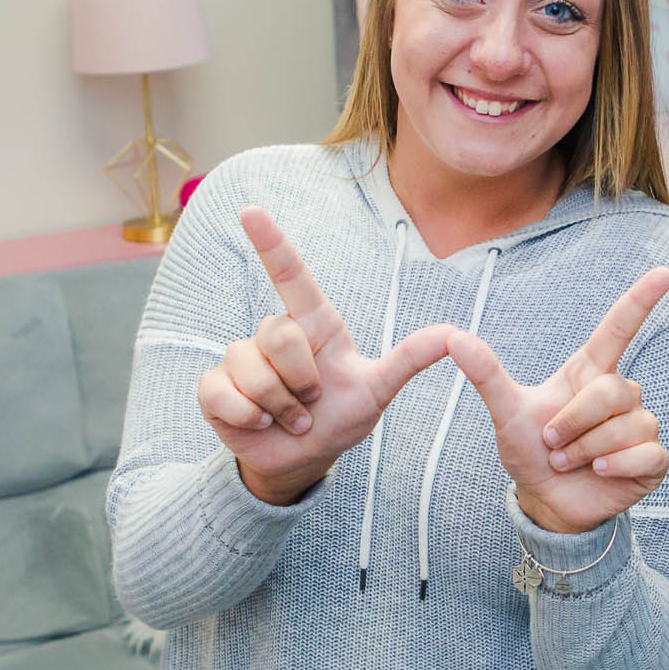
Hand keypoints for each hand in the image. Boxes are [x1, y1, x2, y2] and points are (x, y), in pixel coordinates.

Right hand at [198, 206, 452, 504]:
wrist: (303, 458)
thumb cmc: (341, 416)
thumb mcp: (378, 389)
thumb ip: (410, 359)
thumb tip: (454, 334)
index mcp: (312, 324)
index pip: (290, 275)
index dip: (270, 243)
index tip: (251, 211)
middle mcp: (274, 333)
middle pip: (278, 336)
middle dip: (301, 381)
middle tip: (312, 403)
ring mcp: (241, 358)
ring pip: (252, 369)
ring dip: (279, 406)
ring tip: (290, 417)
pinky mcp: (214, 387)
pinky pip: (224, 394)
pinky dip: (247, 416)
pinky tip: (259, 424)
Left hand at [448, 267, 668, 535]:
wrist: (546, 501)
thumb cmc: (531, 451)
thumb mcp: (506, 412)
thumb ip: (486, 374)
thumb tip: (453, 337)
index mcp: (591, 372)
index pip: (620, 328)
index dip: (641, 299)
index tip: (665, 272)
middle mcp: (622, 393)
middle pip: (611, 390)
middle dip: (574, 422)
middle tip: (553, 444)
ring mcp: (641, 427)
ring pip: (625, 426)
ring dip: (587, 449)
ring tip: (569, 461)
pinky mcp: (654, 460)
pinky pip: (643, 454)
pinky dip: (614, 466)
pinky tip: (598, 472)